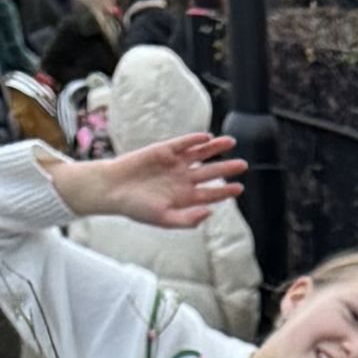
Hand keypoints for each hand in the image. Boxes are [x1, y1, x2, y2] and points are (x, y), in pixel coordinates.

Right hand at [58, 129, 245, 232]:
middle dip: (227, 168)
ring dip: (215, 149)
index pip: (211, 194)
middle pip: (210, 172)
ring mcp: (174, 164)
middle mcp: (182, 179)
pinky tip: (206, 138)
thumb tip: (210, 212)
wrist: (113, 189)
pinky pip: (182, 144)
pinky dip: (194, 140)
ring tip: (231, 143)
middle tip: (243, 165)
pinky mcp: (163, 150)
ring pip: (200, 154)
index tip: (239, 188)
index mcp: (185, 197)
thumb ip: (188, 219)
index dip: (226, 191)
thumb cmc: (136, 208)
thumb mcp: (164, 219)